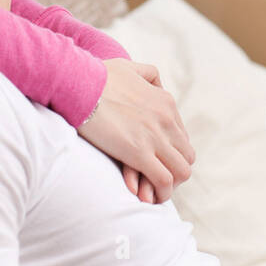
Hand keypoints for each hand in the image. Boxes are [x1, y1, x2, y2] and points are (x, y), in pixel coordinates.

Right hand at [78, 57, 192, 202]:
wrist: (78, 83)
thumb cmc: (96, 76)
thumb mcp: (130, 67)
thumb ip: (147, 75)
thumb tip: (155, 84)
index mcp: (165, 102)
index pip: (181, 136)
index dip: (170, 152)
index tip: (155, 161)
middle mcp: (166, 120)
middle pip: (186, 155)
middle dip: (173, 170)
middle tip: (154, 179)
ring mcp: (155, 137)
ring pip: (181, 171)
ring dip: (169, 184)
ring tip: (153, 191)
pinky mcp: (139, 153)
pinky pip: (164, 180)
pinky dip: (161, 193)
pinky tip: (149, 197)